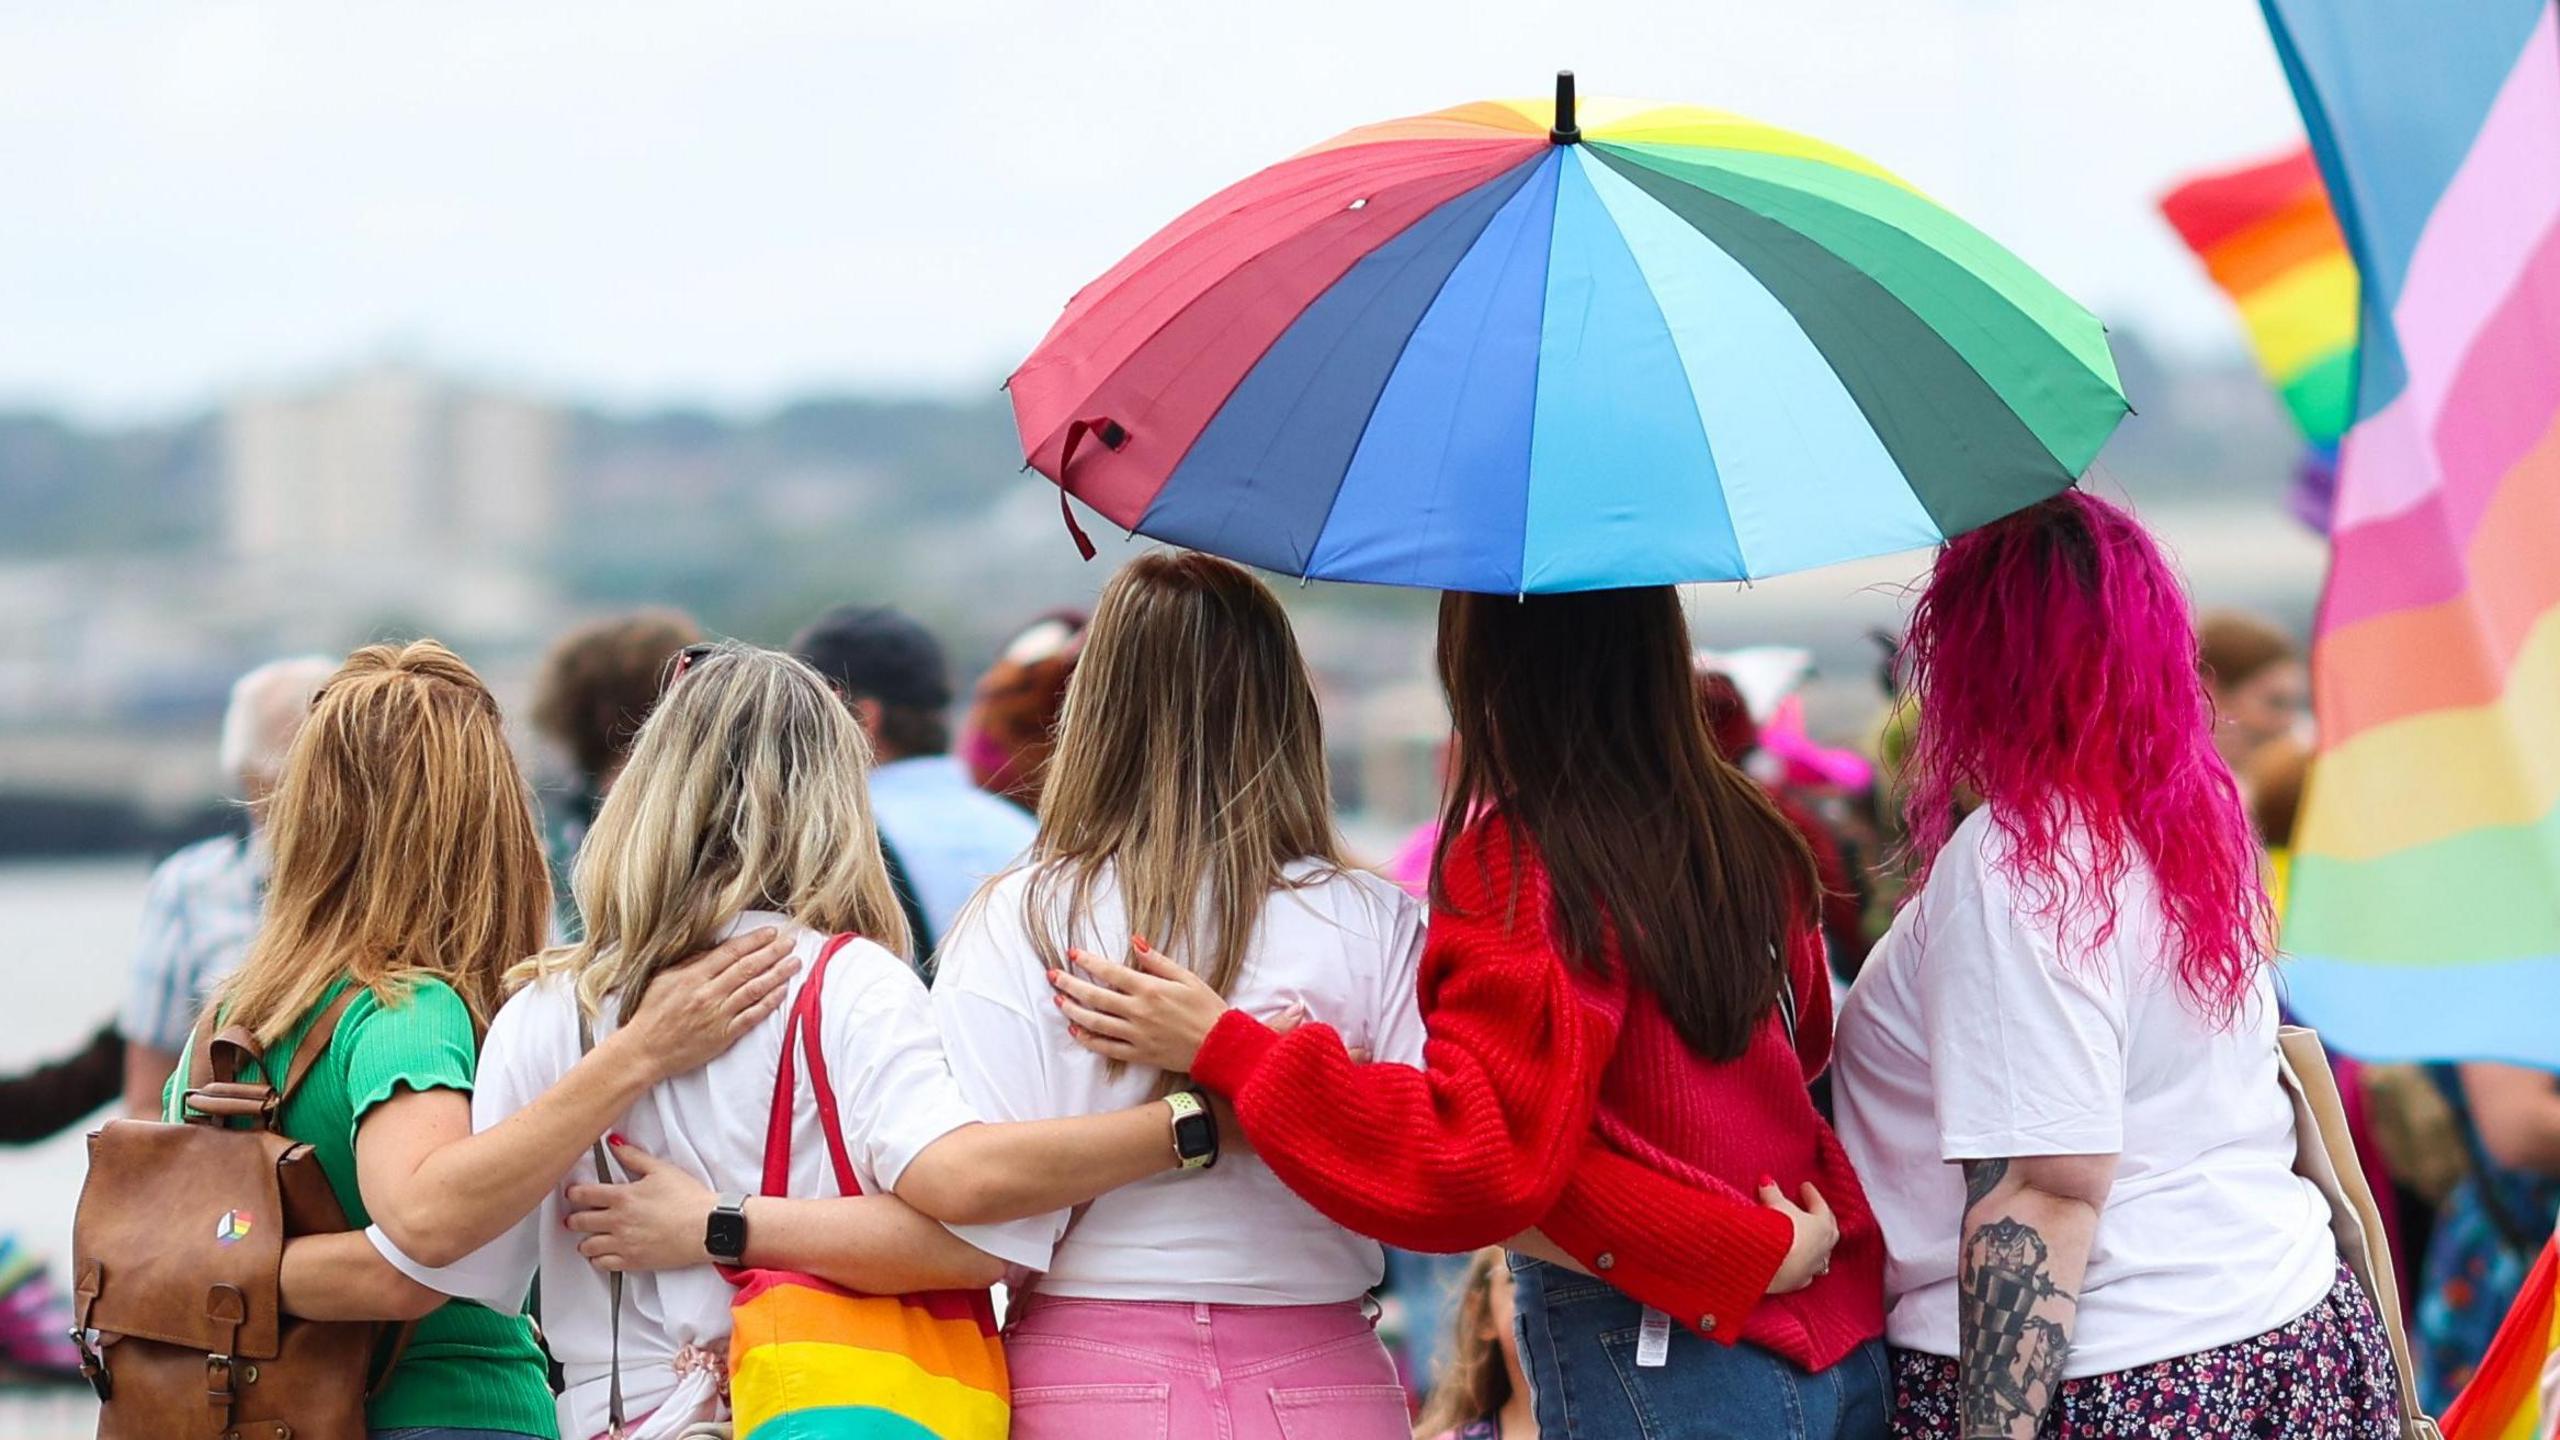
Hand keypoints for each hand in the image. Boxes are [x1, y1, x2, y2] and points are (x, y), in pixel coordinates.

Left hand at [564, 1140, 718, 1272]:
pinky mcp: (633, 1261)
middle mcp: (617, 1221)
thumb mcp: (661, 1170)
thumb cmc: (688, 1199)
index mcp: (622, 1197)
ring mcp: (623, 1243)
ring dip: (585, 1241)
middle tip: (576, 1217)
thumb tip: (615, 1144)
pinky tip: (603, 1254)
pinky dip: (598, 1260)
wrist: (706, 1227)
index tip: (573, 1194)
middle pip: (580, 1222)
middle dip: (574, 1219)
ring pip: (587, 1246)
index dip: (573, 1194)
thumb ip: (634, 1156)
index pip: (583, 1195)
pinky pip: (603, 1264)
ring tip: (589, 1238)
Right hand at [616, 927, 798, 1078]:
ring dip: (778, 975)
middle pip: (748, 968)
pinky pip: (752, 1016)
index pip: (730, 953)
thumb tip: (716, 948)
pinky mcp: (724, 1035)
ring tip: (794, 963)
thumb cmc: (652, 1013)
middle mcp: (708, 994)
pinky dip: (769, 1002)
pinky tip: (783, 991)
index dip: (753, 941)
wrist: (645, 1050)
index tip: (770, 932)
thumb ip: (691, 962)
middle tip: (790, 942)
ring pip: (754, 990)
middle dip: (772, 953)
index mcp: (693, 977)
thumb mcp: (664, 979)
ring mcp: (718, 1015)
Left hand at [1048, 938, 1230, 1071]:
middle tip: (1053, 975)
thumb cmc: (1206, 1008)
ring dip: (1073, 1011)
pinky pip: (1106, 1048)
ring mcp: (1136, 1035)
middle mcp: (1138, 1012)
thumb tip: (1135, 941)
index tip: (1072, 953)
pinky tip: (1077, 1031)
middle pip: (1095, 997)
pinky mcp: (1138, 1054)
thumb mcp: (1187, 977)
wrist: (1220, 1046)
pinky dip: (1089, 1040)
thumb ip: (1157, 961)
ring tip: (1059, 1001)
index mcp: (1150, 989)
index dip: (1088, 961)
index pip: (1110, 972)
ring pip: (1095, 1023)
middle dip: (1070, 984)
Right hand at [1759, 1179, 1837, 1294]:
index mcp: (1822, 1227)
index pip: (1820, 1206)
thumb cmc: (1781, 1233)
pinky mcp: (1797, 1282)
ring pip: (1820, 1256)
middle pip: (1827, 1231)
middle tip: (1810, 1210)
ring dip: (1814, 1246)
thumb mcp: (1776, 1207)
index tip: (1805, 1187)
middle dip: (1820, 1219)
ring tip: (1806, 1239)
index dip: (1812, 1195)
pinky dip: (1802, 1266)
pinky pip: (1805, 1273)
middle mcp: (1823, 1249)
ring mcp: (1811, 1268)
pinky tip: (1796, 1264)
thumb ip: (1773, 1193)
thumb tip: (1767, 1182)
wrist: (1771, 1266)